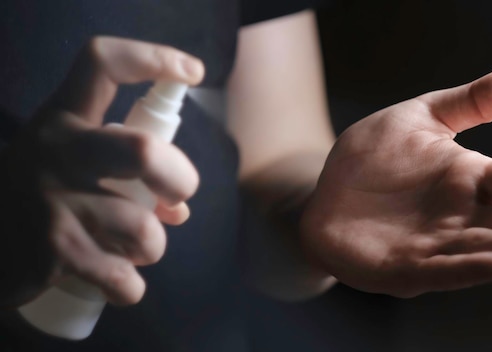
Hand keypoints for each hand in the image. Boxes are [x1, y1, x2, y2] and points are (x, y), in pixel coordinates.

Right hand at [0, 36, 202, 306]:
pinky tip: (117, 281)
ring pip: (144, 229)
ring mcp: (52, 200)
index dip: (154, 59)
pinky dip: (129, 286)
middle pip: (145, 152)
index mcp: (63, 117)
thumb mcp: (72, 164)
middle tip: (178, 196)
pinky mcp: (52, 251)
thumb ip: (126, 173)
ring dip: (152, 247)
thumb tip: (178, 209)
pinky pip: (123, 277)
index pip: (104, 64)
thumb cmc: (40, 195)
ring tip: (134, 248)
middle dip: (180, 179)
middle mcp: (57, 150)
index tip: (194, 71)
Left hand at [300, 68, 491, 297]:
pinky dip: (463, 269)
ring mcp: (431, 245)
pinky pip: (435, 271)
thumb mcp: (418, 118)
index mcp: (468, 179)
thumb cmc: (374, 157)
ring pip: (478, 249)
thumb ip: (468, 103)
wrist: (325, 189)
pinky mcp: (401, 268)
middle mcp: (457, 216)